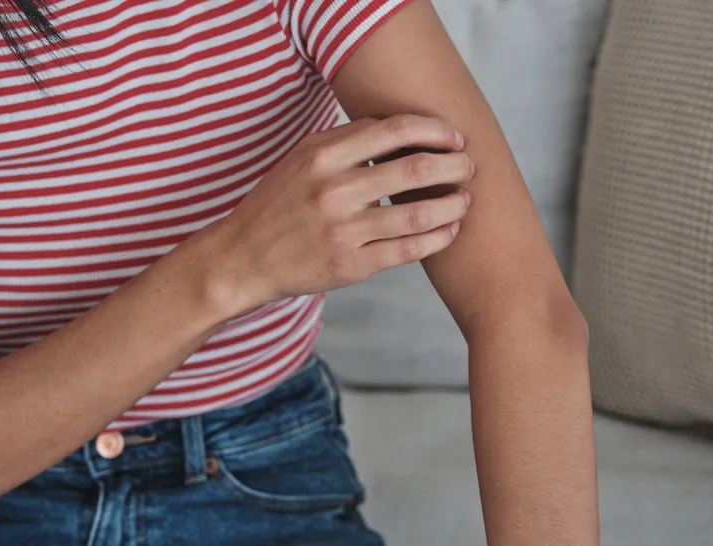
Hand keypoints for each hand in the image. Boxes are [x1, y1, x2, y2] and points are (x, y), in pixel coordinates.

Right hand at [204, 114, 473, 314]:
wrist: (244, 258)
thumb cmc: (279, 203)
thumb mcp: (302, 158)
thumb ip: (348, 141)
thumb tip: (401, 127)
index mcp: (322, 156)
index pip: (394, 130)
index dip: (433, 130)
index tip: (453, 136)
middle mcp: (334, 191)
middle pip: (414, 170)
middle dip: (453, 165)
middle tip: (468, 166)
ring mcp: (344, 231)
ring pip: (417, 214)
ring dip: (453, 204)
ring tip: (466, 199)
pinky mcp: (352, 266)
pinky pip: (408, 250)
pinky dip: (438, 238)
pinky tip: (450, 230)